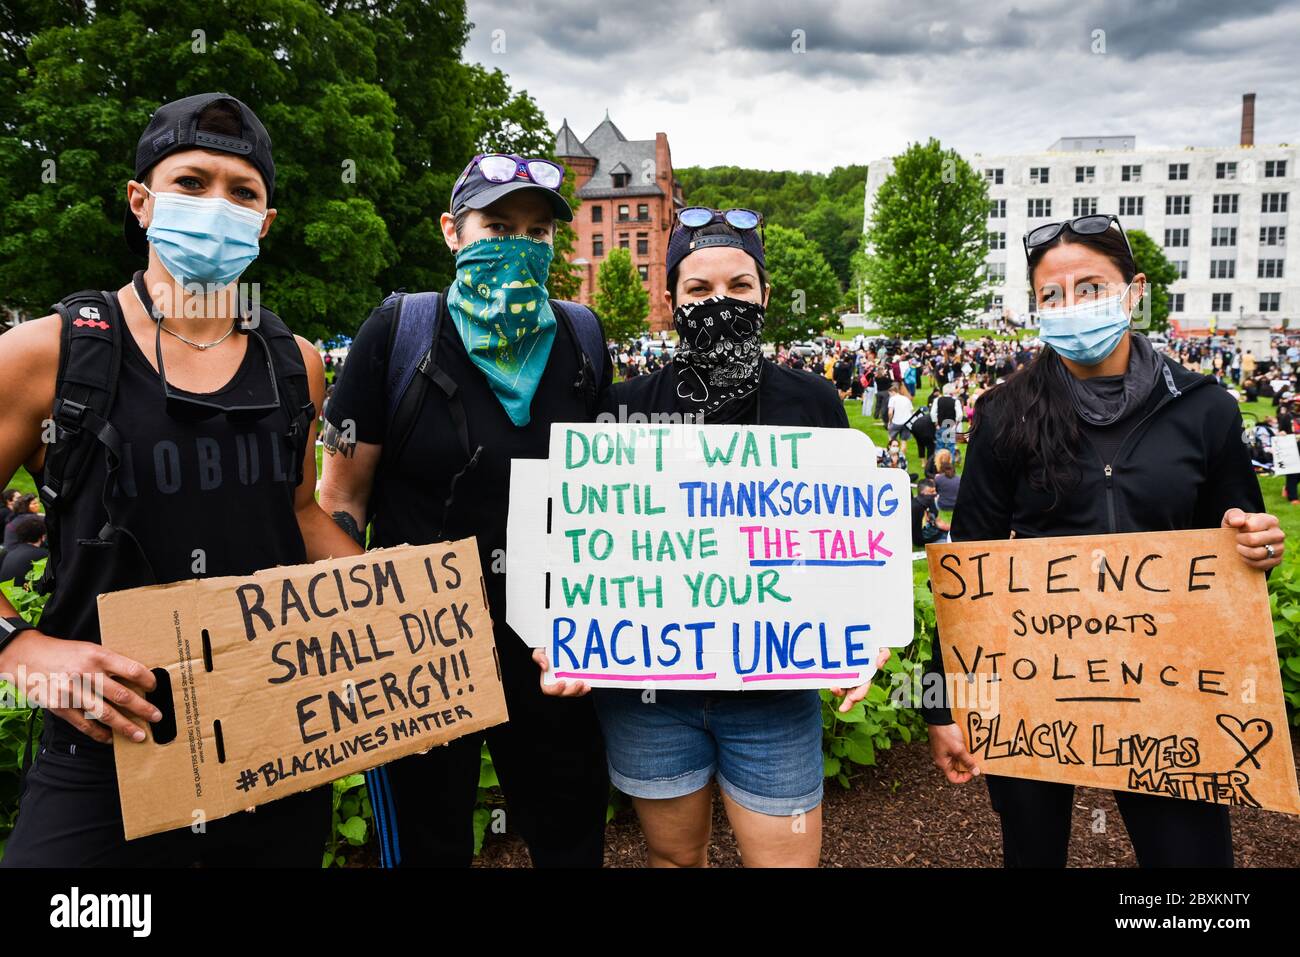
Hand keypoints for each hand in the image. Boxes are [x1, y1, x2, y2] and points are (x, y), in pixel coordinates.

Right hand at [0, 631, 158, 743]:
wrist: (28, 656)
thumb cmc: (66, 653)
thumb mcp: (91, 650)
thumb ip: (111, 664)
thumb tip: (138, 680)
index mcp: (98, 656)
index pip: (132, 670)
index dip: (148, 681)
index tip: (156, 688)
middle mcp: (86, 674)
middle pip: (122, 695)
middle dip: (143, 709)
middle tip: (157, 717)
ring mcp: (72, 692)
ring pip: (105, 714)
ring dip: (125, 727)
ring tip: (139, 735)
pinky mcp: (60, 707)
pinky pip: (85, 725)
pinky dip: (100, 734)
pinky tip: (111, 739)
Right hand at [531, 648, 589, 697]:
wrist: (559, 644)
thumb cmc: (547, 649)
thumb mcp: (540, 650)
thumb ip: (539, 656)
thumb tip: (545, 666)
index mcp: (546, 680)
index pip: (548, 690)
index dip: (555, 689)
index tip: (562, 682)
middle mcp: (557, 684)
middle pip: (563, 693)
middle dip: (571, 690)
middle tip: (579, 683)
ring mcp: (567, 683)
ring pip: (573, 693)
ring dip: (579, 691)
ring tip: (586, 686)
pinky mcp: (575, 681)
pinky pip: (580, 689)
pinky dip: (584, 689)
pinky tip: (588, 685)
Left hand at [829, 646, 891, 713]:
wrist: (851, 632)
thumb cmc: (868, 642)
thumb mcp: (879, 646)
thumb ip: (884, 654)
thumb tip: (879, 665)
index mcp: (864, 676)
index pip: (862, 690)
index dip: (858, 695)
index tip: (854, 698)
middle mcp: (853, 678)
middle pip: (850, 695)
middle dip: (848, 703)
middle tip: (843, 709)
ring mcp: (842, 674)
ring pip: (840, 688)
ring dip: (837, 693)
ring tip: (834, 689)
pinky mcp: (831, 669)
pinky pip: (829, 677)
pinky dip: (827, 681)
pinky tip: (826, 681)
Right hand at [929, 721, 980, 783]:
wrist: (939, 717)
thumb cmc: (945, 734)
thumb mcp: (959, 749)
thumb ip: (967, 761)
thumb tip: (975, 772)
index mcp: (942, 762)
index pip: (954, 778)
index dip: (964, 777)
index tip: (973, 770)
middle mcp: (942, 758)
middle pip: (956, 768)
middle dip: (967, 765)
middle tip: (975, 760)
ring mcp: (944, 751)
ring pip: (957, 759)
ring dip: (966, 757)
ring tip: (972, 752)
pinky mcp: (946, 744)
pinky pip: (956, 751)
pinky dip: (963, 750)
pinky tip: (968, 745)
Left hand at [1222, 507, 1284, 569]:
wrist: (1244, 541)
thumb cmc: (1239, 526)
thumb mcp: (1233, 517)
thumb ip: (1234, 515)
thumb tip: (1237, 522)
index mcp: (1270, 520)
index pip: (1251, 526)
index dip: (1240, 531)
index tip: (1239, 531)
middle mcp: (1278, 534)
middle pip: (1253, 540)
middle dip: (1240, 542)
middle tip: (1238, 541)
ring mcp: (1280, 548)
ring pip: (1258, 554)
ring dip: (1244, 552)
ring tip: (1240, 548)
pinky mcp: (1277, 560)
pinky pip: (1261, 564)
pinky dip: (1249, 562)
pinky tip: (1245, 557)